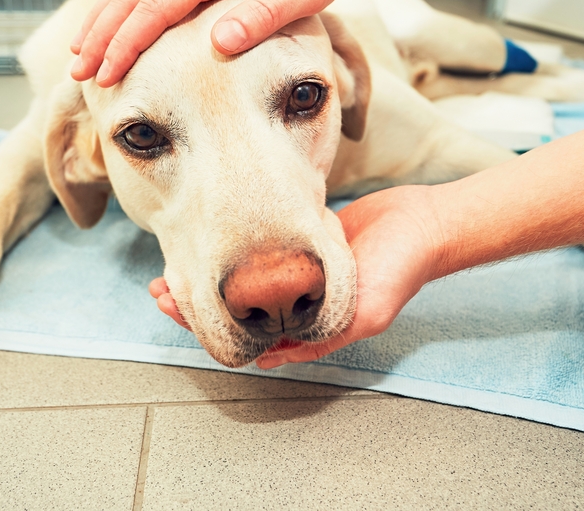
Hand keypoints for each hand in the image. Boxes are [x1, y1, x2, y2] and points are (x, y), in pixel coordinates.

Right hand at [71, 0, 357, 85]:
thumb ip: (262, 18)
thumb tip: (219, 43)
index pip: (155, 6)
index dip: (126, 43)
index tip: (107, 75)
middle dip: (99, 35)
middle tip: (78, 73)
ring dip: (101, 18)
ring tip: (80, 54)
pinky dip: (117, 2)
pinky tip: (106, 24)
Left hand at [147, 186, 445, 366]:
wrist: (423, 223)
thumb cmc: (398, 270)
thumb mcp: (364, 314)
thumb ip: (320, 338)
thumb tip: (268, 359)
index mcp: (308, 325)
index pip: (245, 334)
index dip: (205, 324)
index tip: (174, 306)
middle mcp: (297, 302)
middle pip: (233, 308)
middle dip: (195, 300)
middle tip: (161, 288)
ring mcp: (296, 273)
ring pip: (239, 281)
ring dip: (207, 276)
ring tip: (174, 267)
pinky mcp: (299, 244)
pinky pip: (257, 252)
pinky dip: (230, 251)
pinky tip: (208, 242)